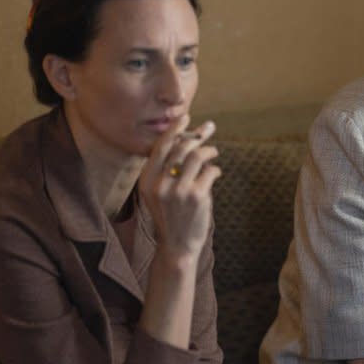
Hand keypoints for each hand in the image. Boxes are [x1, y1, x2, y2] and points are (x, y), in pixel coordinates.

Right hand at [138, 114, 221, 260]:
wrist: (177, 246)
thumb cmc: (171, 215)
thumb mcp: (159, 192)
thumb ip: (166, 170)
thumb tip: (187, 139)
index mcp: (146, 180)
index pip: (161, 147)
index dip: (174, 130)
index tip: (186, 117)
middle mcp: (159, 183)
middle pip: (180, 148)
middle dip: (197, 134)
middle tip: (209, 127)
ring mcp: (178, 190)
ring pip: (197, 156)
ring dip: (209, 150)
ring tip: (214, 152)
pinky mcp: (196, 196)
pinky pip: (210, 171)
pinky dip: (215, 169)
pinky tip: (216, 173)